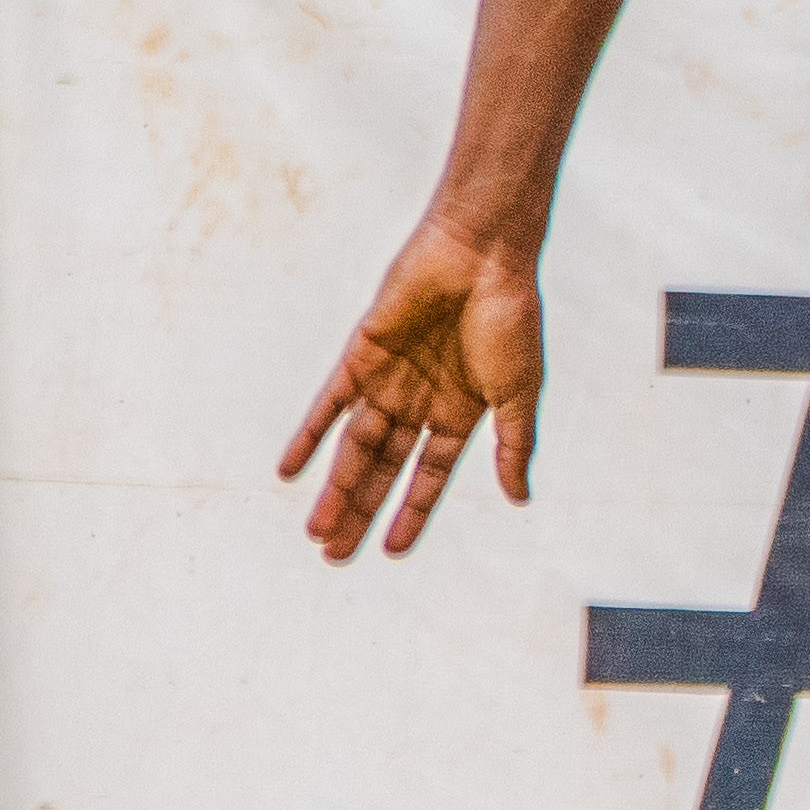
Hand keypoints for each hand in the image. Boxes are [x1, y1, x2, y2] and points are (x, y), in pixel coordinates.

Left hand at [284, 210, 546, 560]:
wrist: (482, 254)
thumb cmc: (510, 316)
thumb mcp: (518, 391)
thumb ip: (514, 445)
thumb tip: (520, 498)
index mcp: (460, 412)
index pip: (428, 475)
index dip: (410, 513)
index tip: (390, 551)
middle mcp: (420, 401)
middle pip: (383, 469)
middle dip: (360, 511)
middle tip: (334, 555)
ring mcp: (389, 380)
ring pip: (355, 446)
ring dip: (335, 488)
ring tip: (316, 531)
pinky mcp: (362, 355)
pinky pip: (328, 404)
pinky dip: (308, 436)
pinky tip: (289, 470)